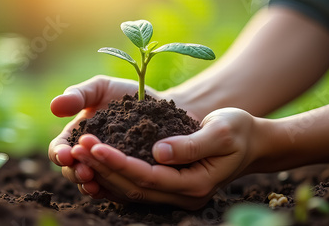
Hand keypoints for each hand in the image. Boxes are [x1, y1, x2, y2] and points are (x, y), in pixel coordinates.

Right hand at [48, 75, 165, 195]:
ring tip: (95, 184)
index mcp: (76, 136)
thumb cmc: (124, 93)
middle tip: (85, 172)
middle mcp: (88, 156)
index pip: (59, 150)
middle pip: (72, 171)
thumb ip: (78, 95)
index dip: (59, 154)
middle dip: (75, 174)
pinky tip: (115, 189)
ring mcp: (106, 169)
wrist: (157, 104)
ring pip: (90, 184)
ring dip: (89, 186)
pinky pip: (115, 190)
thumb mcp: (100, 88)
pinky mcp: (124, 177)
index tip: (66, 154)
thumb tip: (54, 106)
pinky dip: (111, 191)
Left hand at [71, 108, 265, 209]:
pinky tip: (95, 161)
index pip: (148, 177)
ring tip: (79, 151)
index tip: (94, 144)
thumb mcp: (221, 132)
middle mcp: (183, 196)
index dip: (119, 162)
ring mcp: (175, 195)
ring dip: (103, 172)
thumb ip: (191, 144)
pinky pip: (136, 187)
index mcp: (195, 185)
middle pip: (134, 187)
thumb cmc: (238, 131)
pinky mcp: (169, 187)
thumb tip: (158, 152)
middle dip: (103, 167)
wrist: (250, 141)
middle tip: (78, 145)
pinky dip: (114, 175)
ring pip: (131, 190)